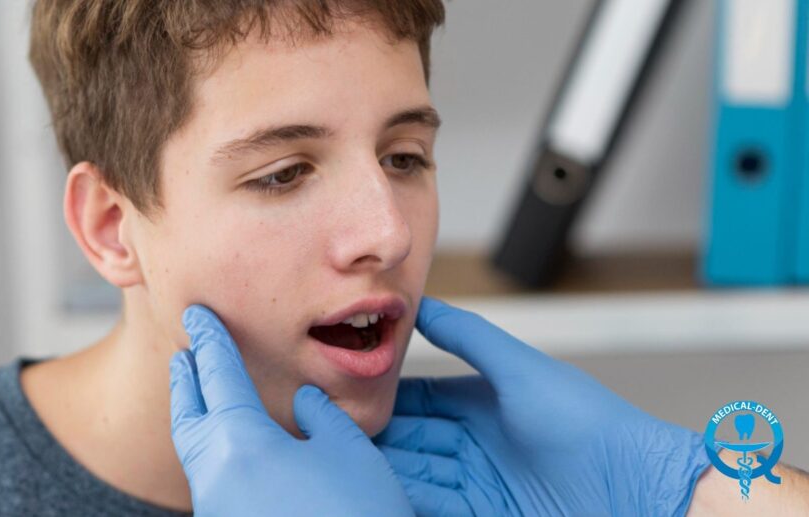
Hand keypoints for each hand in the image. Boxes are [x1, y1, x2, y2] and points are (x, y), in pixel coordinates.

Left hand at [169, 304, 413, 516]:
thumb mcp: (350, 454)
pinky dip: (212, 448)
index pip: (218, 377)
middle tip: (186, 351)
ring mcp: (217, 510)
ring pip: (195, 450)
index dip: (211, 341)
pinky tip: (233, 447)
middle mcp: (216, 478)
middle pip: (188, 415)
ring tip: (202, 394)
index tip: (198, 317)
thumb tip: (306, 403)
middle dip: (187, 379)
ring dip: (196, 415)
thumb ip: (323, 417)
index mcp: (241, 446)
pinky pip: (210, 477)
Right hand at [373, 296, 711, 515]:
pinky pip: (435, 506)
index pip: (423, 399)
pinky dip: (406, 500)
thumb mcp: (522, 371)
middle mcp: (482, 443)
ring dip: (386, 472)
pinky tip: (379, 493)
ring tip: (346, 469)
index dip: (386, 399)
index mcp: (487, 403)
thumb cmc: (587, 427)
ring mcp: (483, 484)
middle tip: (333, 439)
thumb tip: (421, 304)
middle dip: (377, 439)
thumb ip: (471, 337)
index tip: (345, 397)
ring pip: (420, 475)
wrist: (634, 494)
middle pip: (415, 439)